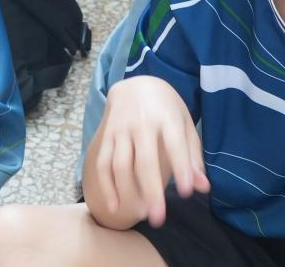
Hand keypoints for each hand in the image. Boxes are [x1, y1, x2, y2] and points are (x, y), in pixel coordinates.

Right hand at [96, 76, 209, 226]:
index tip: (187, 194)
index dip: (180, 168)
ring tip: (140, 215)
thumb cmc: (166, 109)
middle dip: (151, 191)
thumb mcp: (185, 125)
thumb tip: (202, 187)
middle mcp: (140, 124)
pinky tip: (114, 206)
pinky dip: (106, 185)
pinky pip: (103, 163)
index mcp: (166, 118)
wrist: (135, 85)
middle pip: (143, 161)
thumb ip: (193, 156)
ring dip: (127, 192)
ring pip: (120, 165)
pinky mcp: (106, 136)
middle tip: (159, 219)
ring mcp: (120, 130)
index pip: (174, 145)